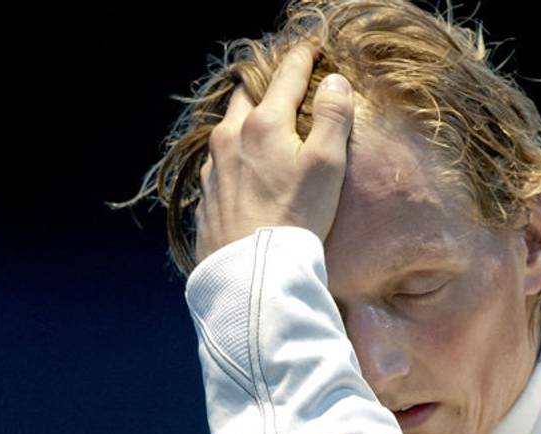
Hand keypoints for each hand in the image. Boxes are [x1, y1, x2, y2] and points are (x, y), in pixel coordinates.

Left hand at [194, 44, 354, 264]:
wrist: (251, 274)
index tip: (314, 51)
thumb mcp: (327, 165)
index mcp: (264, 123)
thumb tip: (335, 82)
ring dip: (248, 122)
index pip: (287, 75)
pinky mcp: (205, 195)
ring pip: (229, 128)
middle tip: (286, 89)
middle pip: (248, 95)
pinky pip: (220, 162)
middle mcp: (231, 137)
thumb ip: (333, 118)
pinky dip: (235, 156)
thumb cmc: (296, 219)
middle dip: (267, 86)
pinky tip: (246, 172)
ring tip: (266, 132)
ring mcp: (213, 167)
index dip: (304, 59)